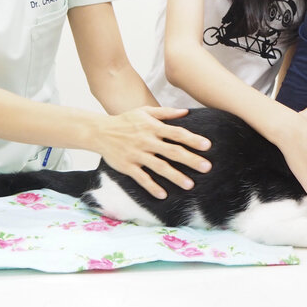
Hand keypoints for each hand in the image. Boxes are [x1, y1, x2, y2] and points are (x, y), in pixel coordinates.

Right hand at [96, 106, 211, 199]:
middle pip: (172, 151)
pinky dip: (152, 187)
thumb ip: (165, 112)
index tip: (207, 146)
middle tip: (207, 167)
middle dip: (190, 160)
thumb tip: (186, 112)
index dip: (192, 139)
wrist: (99, 131)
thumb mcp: (144, 112)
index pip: (177, 133)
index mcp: (153, 127)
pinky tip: (163, 195)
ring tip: (190, 185)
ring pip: (159, 167)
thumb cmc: (125, 121)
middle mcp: (147, 141)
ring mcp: (137, 154)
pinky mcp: (127, 166)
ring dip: (175, 176)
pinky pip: (142, 178)